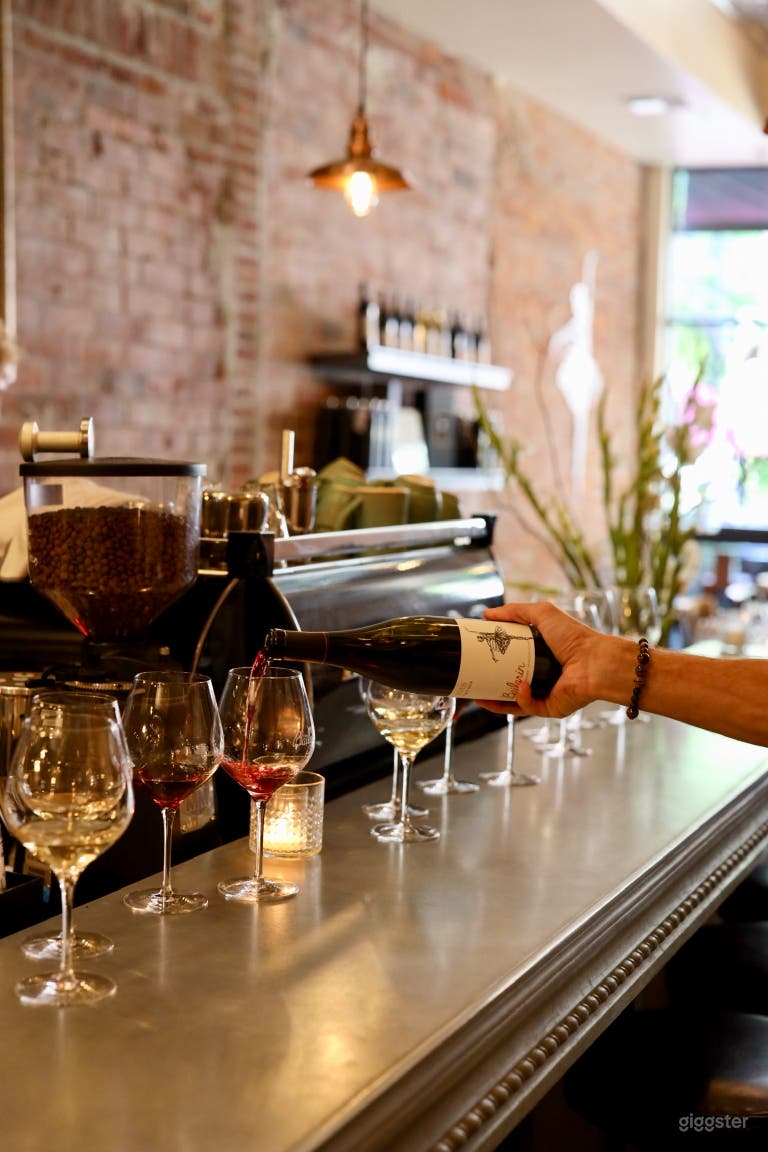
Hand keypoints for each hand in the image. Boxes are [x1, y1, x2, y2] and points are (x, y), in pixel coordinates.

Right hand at [477, 601, 601, 717]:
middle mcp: (541, 675)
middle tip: (470, 677)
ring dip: (493, 700)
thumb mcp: (543, 614)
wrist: (597, 662)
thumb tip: (488, 613)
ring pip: (512, 700)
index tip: (475, 652)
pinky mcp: (549, 708)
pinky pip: (527, 707)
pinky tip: (519, 687)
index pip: (510, 657)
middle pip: (506, 680)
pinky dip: (519, 699)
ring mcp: (544, 693)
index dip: (493, 656)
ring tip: (476, 695)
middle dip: (487, 681)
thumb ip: (516, 611)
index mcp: (539, 654)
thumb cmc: (575, 638)